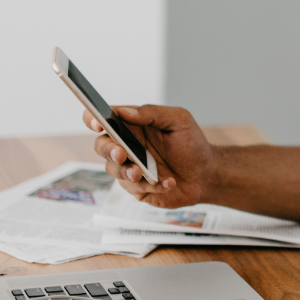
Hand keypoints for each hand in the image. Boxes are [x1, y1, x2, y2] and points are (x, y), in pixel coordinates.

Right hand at [86, 104, 213, 208]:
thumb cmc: (192, 144)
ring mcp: (130, 168)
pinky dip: (152, 185)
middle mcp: (127, 146)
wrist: (207, 174)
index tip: (98, 123)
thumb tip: (125, 112)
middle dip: (108, 150)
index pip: (103, 119)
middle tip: (122, 154)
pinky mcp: (137, 188)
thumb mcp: (178, 120)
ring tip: (142, 173)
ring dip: (127, 171)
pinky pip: (134, 188)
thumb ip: (152, 113)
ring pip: (113, 169)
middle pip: (101, 146)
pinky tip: (169, 182)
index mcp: (132, 126)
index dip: (93, 119)